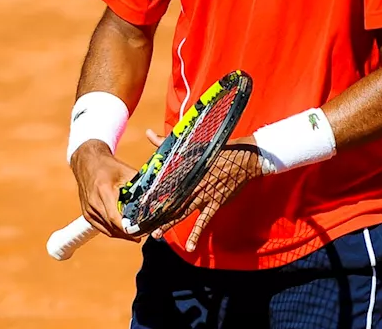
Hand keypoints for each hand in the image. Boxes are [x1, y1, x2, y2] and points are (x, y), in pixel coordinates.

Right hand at [69, 140, 138, 241]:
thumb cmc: (107, 166)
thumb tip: (153, 197)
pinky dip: (113, 231)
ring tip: (136, 234)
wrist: (87, 162)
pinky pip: (102, 227)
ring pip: (107, 230)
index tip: (141, 232)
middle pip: (112, 227)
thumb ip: (139, 185)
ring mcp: (89, 210)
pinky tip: (124, 230)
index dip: (128, 229)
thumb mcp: (126, 171)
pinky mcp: (87, 214)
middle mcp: (94, 203)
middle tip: (143, 233)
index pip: (115, 218)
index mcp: (104, 191)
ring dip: (121, 234)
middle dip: (128, 233)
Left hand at [142, 129, 265, 252]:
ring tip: (156, 235)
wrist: (243, 158)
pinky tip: (190, 247)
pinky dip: (196, 234)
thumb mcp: (191, 145)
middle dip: (155, 212)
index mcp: (184, 170)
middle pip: (169, 200)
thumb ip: (166, 143)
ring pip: (182, 212)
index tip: (137, 202)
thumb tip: (148, 133)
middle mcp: (191, 184)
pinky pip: (204, 221)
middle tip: (142, 224)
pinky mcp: (215, 202)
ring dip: (169, 224)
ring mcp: (203, 195)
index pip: (162, 184)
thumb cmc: (217, 150)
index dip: (149, 194)